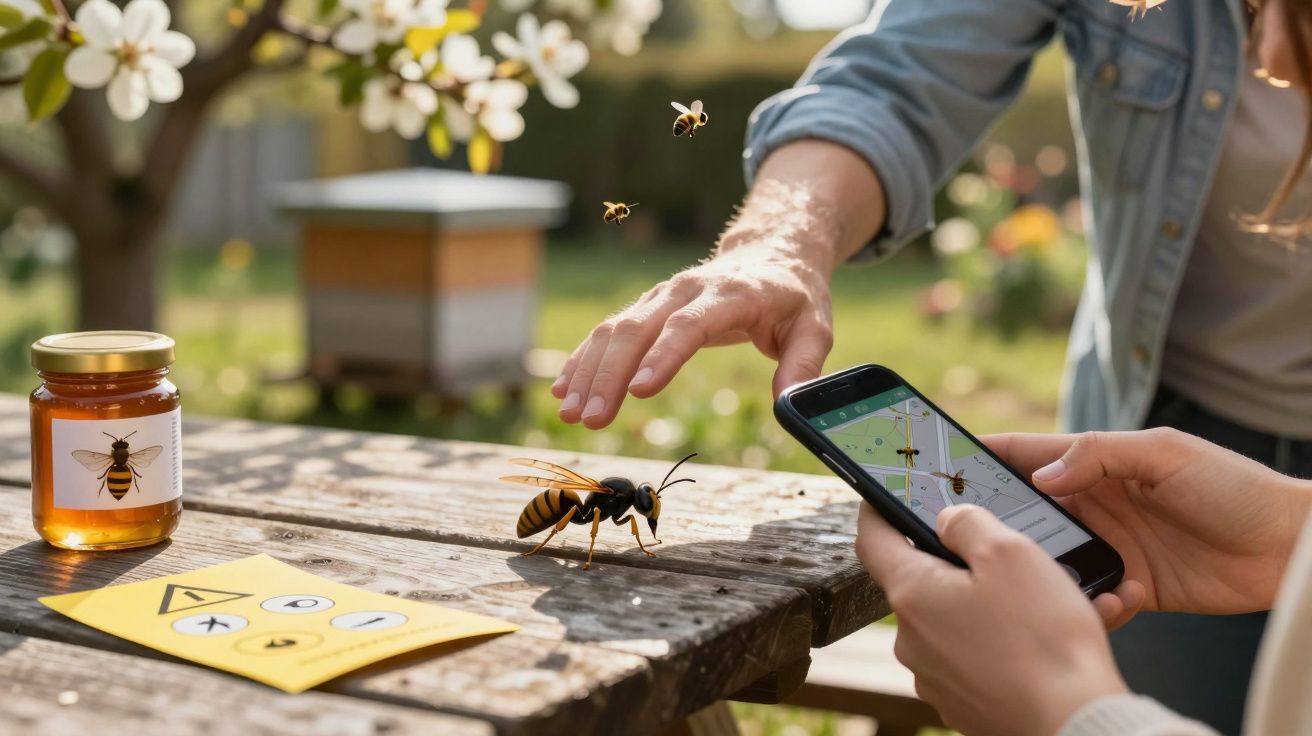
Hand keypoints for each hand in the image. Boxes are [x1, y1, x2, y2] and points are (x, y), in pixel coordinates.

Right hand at [553, 245, 833, 427]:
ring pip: (615, 329)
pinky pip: (608, 331)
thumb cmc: (794, 297)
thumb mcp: (815, 327)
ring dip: (588, 372)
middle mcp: (687, 289)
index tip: (640, 391)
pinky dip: (583, 360)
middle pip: (638, 329)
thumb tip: (788, 405)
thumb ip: (804, 365)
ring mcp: (661, 295)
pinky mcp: (647, 306)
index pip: (690, 325)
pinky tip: (563, 391)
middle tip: (590, 419)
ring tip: (571, 415)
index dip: (663, 356)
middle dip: (609, 376)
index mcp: (731, 294)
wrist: (771, 252)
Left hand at [857, 503, 1129, 735]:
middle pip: (923, 581)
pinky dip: (1007, 642)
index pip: (872, 540)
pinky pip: (979, 657)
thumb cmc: (1043, 641)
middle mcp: (912, 639)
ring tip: (1048, 602)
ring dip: (994, 605)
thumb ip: (968, 523)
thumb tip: (947, 520)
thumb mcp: (1009, 553)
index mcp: (912, 594)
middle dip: (960, 563)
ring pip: (958, 620)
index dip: (876, 510)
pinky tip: (1047, 639)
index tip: (882, 497)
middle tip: (1005, 554)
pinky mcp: (964, 702)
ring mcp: (936, 675)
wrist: (1075, 725)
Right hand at [986, 428, 1311, 614]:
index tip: (940, 463)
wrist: (1289, 547)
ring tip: (1054, 579)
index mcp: (1096, 464)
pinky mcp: (1131, 587)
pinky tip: (1123, 598)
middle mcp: (1094, 505)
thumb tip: (1041, 477)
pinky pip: (1093, 599)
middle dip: (1001, 525)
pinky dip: (1098, 603)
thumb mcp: (1165, 453)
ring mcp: (1110, 547)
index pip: (1025, 455)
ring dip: (1049, 572)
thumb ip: (1100, 456)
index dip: (982, 455)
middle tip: (979, 539)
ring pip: (1051, 561)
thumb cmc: (1235, 487)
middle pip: (1026, 512)